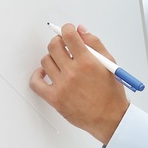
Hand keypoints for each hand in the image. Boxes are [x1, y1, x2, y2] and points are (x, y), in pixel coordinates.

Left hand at [28, 22, 130, 144]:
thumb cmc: (111, 93)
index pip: (69, 36)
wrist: (109, 118)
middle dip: (59, 42)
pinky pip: (36, 83)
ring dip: (51, 57)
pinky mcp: (54, 98)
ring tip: (59, 62)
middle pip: (54, 46)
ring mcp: (61, 85)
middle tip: (64, 46)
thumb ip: (95, 44)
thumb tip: (81, 30)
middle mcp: (72, 72)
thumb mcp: (109, 64)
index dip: (67, 29)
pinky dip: (37, 75)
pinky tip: (46, 73)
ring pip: (45, 61)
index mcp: (87, 62)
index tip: (68, 30)